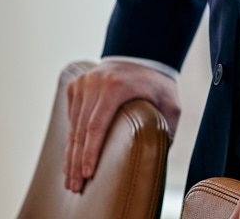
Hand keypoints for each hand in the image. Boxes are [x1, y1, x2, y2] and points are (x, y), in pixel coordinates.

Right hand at [64, 60, 179, 192]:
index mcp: (116, 86)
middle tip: (75, 185)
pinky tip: (70, 156)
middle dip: (76, 161)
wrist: (143, 54)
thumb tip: (164, 150)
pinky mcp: (77, 83)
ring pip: (73, 125)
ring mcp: (84, 81)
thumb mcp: (170, 102)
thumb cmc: (158, 84)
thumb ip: (169, 125)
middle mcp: (96, 83)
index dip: (90, 153)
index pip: (96, 126)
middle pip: (81, 130)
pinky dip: (71, 136)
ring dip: (70, 153)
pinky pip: (71, 115)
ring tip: (70, 177)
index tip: (87, 174)